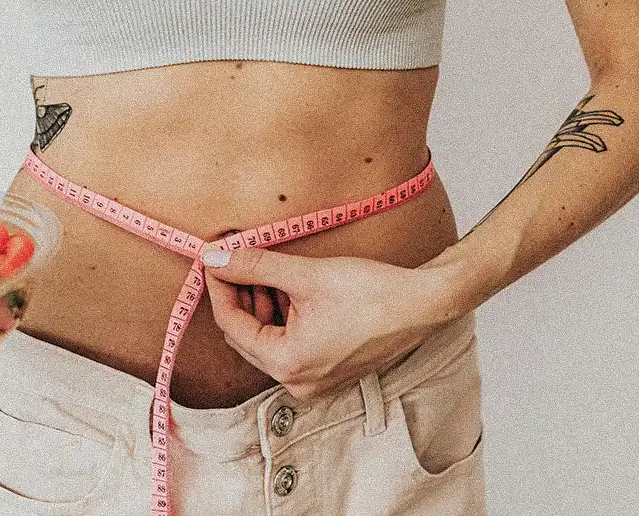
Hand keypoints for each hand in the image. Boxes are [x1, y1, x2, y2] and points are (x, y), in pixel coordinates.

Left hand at [202, 247, 471, 400]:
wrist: (424, 303)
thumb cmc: (372, 292)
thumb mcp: (306, 274)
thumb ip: (255, 266)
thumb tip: (214, 257)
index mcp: (288, 363)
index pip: (231, 325)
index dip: (219, 289)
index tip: (214, 259)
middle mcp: (297, 381)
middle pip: (246, 336)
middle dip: (239, 297)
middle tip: (237, 261)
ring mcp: (313, 380)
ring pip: (266, 340)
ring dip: (260, 305)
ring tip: (266, 269)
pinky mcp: (327, 370)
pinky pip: (289, 344)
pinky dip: (282, 317)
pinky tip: (288, 287)